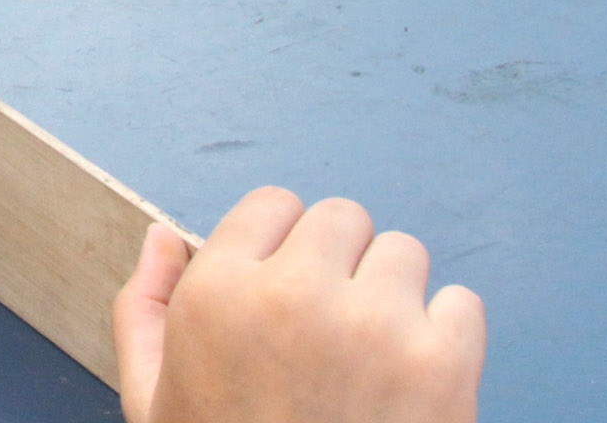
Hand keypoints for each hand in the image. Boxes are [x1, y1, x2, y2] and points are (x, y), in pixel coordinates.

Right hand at [112, 189, 485, 422]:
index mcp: (219, 294)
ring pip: (404, 254)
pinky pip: (462, 304)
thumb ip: (144, 308)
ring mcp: (375, 326)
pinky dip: (446, 339)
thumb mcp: (154, 401)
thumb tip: (161, 235)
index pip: (273, 205)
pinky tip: (413, 385)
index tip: (286, 297)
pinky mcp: (443, 363)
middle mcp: (295, 295)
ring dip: (393, 298)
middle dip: (339, 267)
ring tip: (373, 362)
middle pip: (343, 220)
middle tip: (331, 333)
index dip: (280, 251)